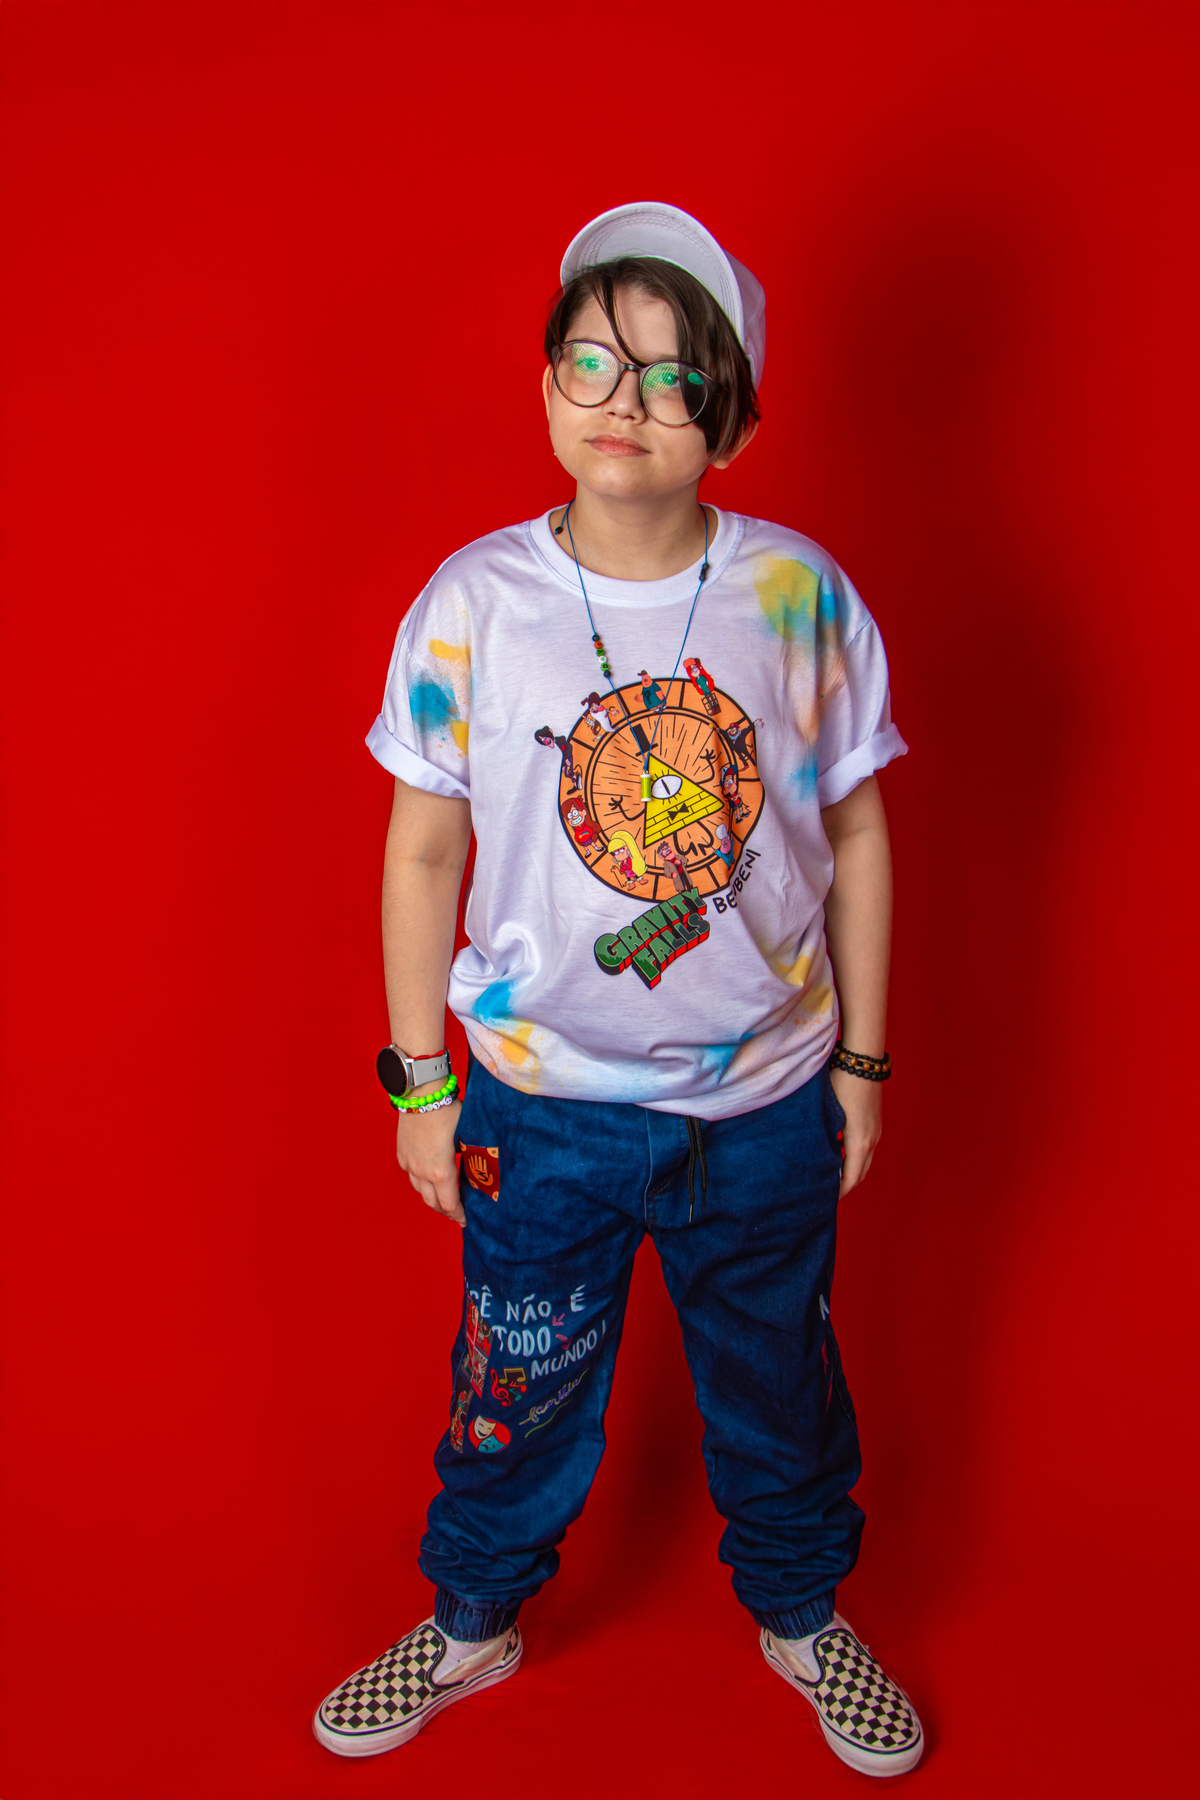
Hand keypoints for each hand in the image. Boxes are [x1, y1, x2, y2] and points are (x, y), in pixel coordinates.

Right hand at [395, 1098, 464, 1225]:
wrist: (420, 1094)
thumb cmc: (447, 1111)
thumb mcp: (467, 1135)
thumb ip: (471, 1156)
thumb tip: (483, 1166)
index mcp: (441, 1172)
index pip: (450, 1204)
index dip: (458, 1215)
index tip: (465, 1221)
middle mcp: (422, 1172)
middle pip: (432, 1203)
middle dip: (445, 1211)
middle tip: (455, 1214)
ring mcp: (409, 1164)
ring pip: (419, 1190)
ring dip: (431, 1197)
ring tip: (442, 1198)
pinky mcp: (401, 1154)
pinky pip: (410, 1175)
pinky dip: (420, 1181)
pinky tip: (428, 1177)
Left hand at [830, 1068, 881, 1197]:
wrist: (864, 1060)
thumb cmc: (843, 1083)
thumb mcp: (828, 1111)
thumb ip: (824, 1136)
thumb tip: (811, 1156)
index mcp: (860, 1141)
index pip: (852, 1178)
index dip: (840, 1192)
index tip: (825, 1200)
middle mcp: (872, 1139)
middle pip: (860, 1173)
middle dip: (846, 1185)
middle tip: (826, 1192)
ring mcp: (876, 1130)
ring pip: (865, 1161)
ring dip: (851, 1171)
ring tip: (831, 1176)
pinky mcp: (875, 1122)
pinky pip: (866, 1148)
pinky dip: (855, 1158)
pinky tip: (839, 1154)